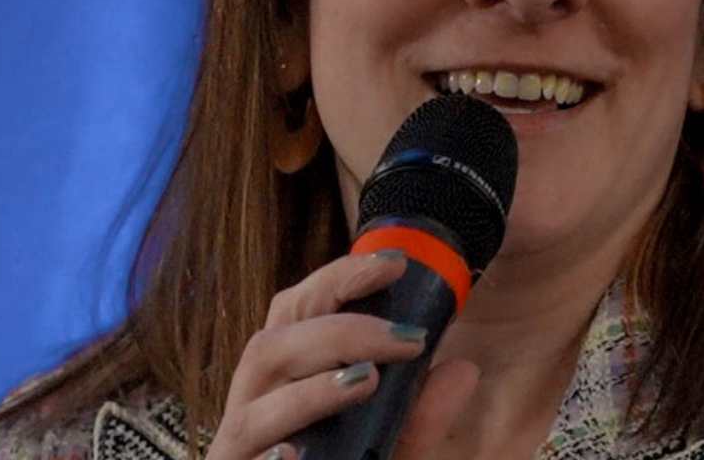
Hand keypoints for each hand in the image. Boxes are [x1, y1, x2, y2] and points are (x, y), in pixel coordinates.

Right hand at [204, 251, 479, 459]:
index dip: (341, 277)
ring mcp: (239, 447)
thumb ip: (420, 410)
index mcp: (283, 370)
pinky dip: (272, 458)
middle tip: (405, 339)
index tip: (394, 263)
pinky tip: (294, 454)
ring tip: (365, 381)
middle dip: (340, 332)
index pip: (299, 306)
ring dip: (313, 392)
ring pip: (254, 411)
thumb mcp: (389, 439)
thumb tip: (464, 370)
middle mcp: (254, 401)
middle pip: (272, 346)